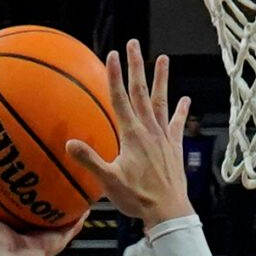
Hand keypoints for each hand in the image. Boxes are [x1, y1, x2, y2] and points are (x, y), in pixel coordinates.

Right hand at [63, 39, 191, 229]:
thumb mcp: (109, 181)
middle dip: (136, 66)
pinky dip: (181, 111)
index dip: (114, 76)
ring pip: (161, 102)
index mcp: (132, 135)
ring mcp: (163, 137)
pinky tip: (185, 99)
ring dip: (161, 79)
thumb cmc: (138, 198)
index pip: (120, 99)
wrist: (168, 212)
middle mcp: (149, 130)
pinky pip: (177, 125)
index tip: (112, 54)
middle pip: (140, 92)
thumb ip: (90, 160)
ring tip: (163, 58)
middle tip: (133, 44)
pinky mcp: (174, 147)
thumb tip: (69, 144)